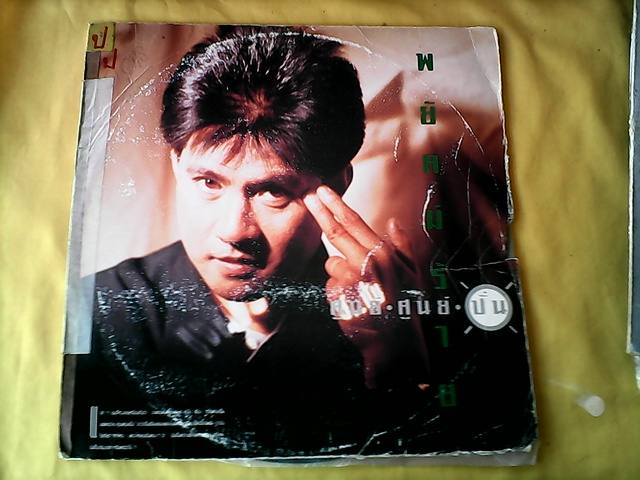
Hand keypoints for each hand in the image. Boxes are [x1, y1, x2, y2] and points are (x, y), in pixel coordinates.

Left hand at [303, 186, 428, 389]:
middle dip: (320, 213)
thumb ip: (403, 246)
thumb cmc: (406, 306)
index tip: (321, 191)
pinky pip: (329, 288)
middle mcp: (366, 264)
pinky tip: (354, 303)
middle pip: (335, 233)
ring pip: (331, 265)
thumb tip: (393, 222)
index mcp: (383, 254)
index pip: (354, 223)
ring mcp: (350, 282)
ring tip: (360, 291)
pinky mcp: (339, 299)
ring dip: (339, 274)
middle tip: (308, 197)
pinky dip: (338, 294)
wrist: (396, 344)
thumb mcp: (412, 274)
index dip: (335, 204)